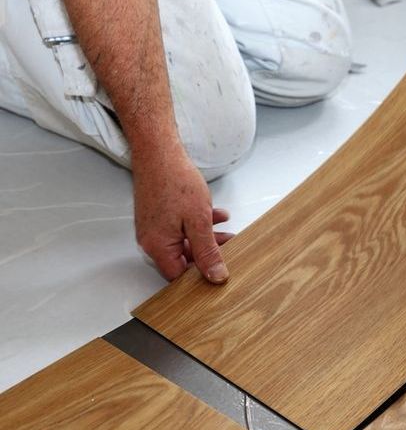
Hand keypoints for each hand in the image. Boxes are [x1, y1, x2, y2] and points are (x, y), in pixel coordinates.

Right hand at [132, 145, 232, 282]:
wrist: (159, 152)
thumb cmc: (174, 181)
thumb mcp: (199, 222)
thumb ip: (207, 252)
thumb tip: (215, 276)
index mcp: (158, 246)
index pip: (179, 276)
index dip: (200, 276)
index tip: (220, 271)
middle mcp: (152, 240)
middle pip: (183, 259)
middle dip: (208, 253)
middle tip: (229, 247)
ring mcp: (154, 228)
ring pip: (185, 242)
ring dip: (207, 237)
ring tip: (228, 230)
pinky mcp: (158, 217)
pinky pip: (181, 228)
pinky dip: (198, 224)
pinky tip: (216, 215)